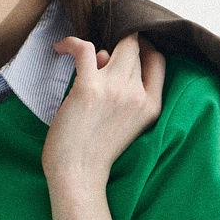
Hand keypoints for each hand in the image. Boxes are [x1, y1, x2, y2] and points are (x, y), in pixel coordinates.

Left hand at [41, 31, 164, 191]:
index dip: (145, 46)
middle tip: (100, 55)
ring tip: (78, 53)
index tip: (129, 46)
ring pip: (118, 45)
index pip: (158, 61)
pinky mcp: (89, 88)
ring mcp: (115, 89)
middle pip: (136, 50)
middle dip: (120, 46)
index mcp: (151, 106)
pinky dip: (71, 43)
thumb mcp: (123, 121)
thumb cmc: (94, 152)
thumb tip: (106, 54)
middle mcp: (137, 95)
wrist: (77, 176)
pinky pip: (85, 48)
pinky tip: (60, 47)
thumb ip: (121, 87)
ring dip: (100, 45)